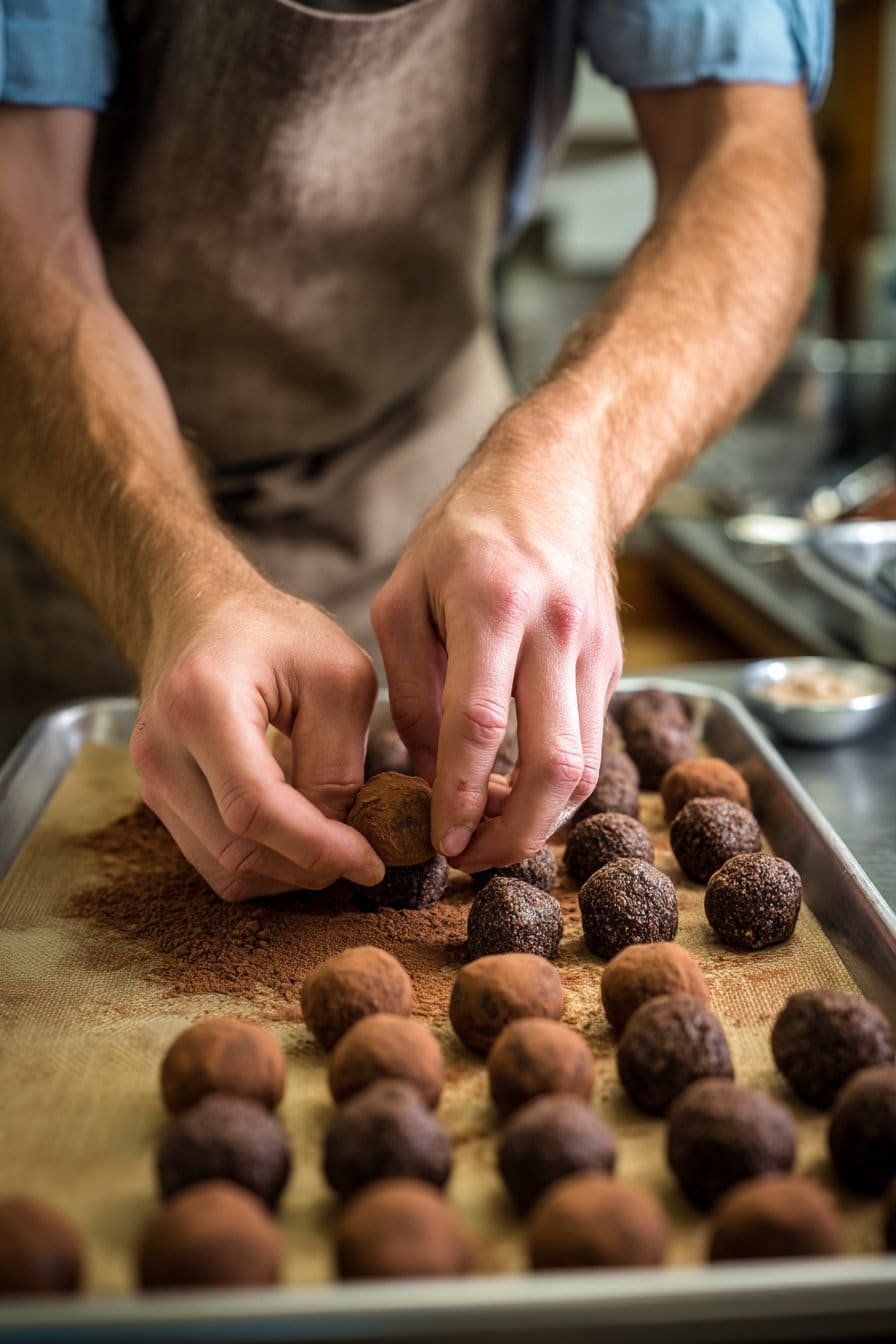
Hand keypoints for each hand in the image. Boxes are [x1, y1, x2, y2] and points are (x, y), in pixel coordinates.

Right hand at [131, 579, 384, 900]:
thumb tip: (340, 840)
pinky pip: (211, 858)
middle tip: (364, 855)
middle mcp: (160, 748)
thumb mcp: (339, 678)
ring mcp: (150, 777)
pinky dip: (262, 863)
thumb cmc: (277, 633)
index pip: (255, 808)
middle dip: (309, 866)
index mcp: (202, 703)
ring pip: (223, 867)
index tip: (371, 861)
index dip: (317, 848)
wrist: (204, 611)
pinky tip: (300, 837)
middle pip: (237, 849)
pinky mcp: (157, 796)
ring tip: (336, 844)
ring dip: (287, 872)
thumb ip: (340, 762)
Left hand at [372, 388, 622, 869]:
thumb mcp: (405, 594)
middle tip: (471, 859)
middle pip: (553, 762)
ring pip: (586, 765)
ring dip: (541, 819)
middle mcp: (555, 629)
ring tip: (491, 835)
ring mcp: (594, 649)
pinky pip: (592, 742)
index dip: (458, 794)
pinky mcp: (613, 662)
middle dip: (515, 832)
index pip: (479, 724)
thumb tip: (427, 770)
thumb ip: (411, 685)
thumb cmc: (465, 533)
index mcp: (493, 603)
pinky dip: (556, 784)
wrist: (556, 479)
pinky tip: (515, 792)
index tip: (437, 839)